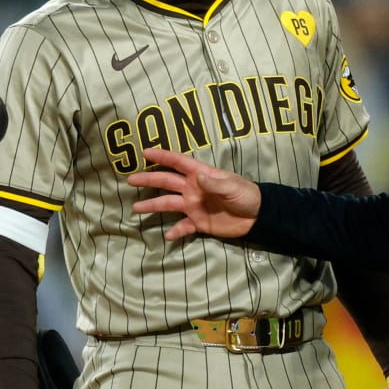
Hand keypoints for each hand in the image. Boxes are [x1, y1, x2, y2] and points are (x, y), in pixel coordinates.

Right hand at [128, 147, 260, 239]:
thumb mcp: (232, 187)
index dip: (162, 156)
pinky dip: (175, 231)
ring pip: (168, 203)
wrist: (257, 216)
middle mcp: (193, 188)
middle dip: (149, 179)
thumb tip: (196, 177)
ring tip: (136, 209)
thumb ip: (214, 183)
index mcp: (200, 175)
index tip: (145, 152)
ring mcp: (194, 205)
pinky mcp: (198, 222)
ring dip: (153, 205)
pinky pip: (183, 226)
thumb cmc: (246, 195)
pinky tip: (167, 235)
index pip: (178, 162)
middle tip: (130, 180)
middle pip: (166, 182)